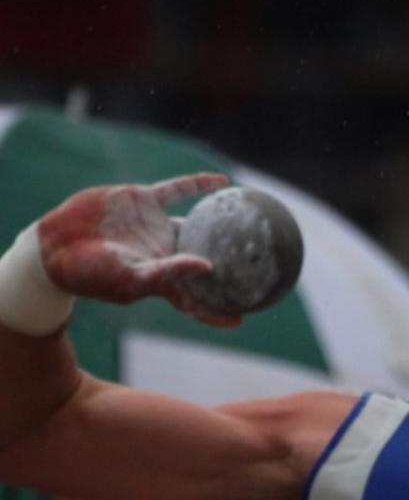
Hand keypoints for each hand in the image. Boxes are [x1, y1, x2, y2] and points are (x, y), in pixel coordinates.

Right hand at [38, 173, 239, 326]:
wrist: (57, 242)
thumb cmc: (93, 272)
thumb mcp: (132, 278)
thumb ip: (170, 272)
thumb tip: (208, 266)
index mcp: (162, 279)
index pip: (196, 299)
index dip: (217, 310)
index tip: (241, 318)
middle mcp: (164, 253)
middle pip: (204, 258)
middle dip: (229, 264)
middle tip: (259, 264)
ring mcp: (156, 226)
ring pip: (197, 223)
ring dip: (220, 221)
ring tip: (250, 219)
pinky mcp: (145, 201)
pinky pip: (179, 190)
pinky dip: (200, 185)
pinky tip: (224, 181)